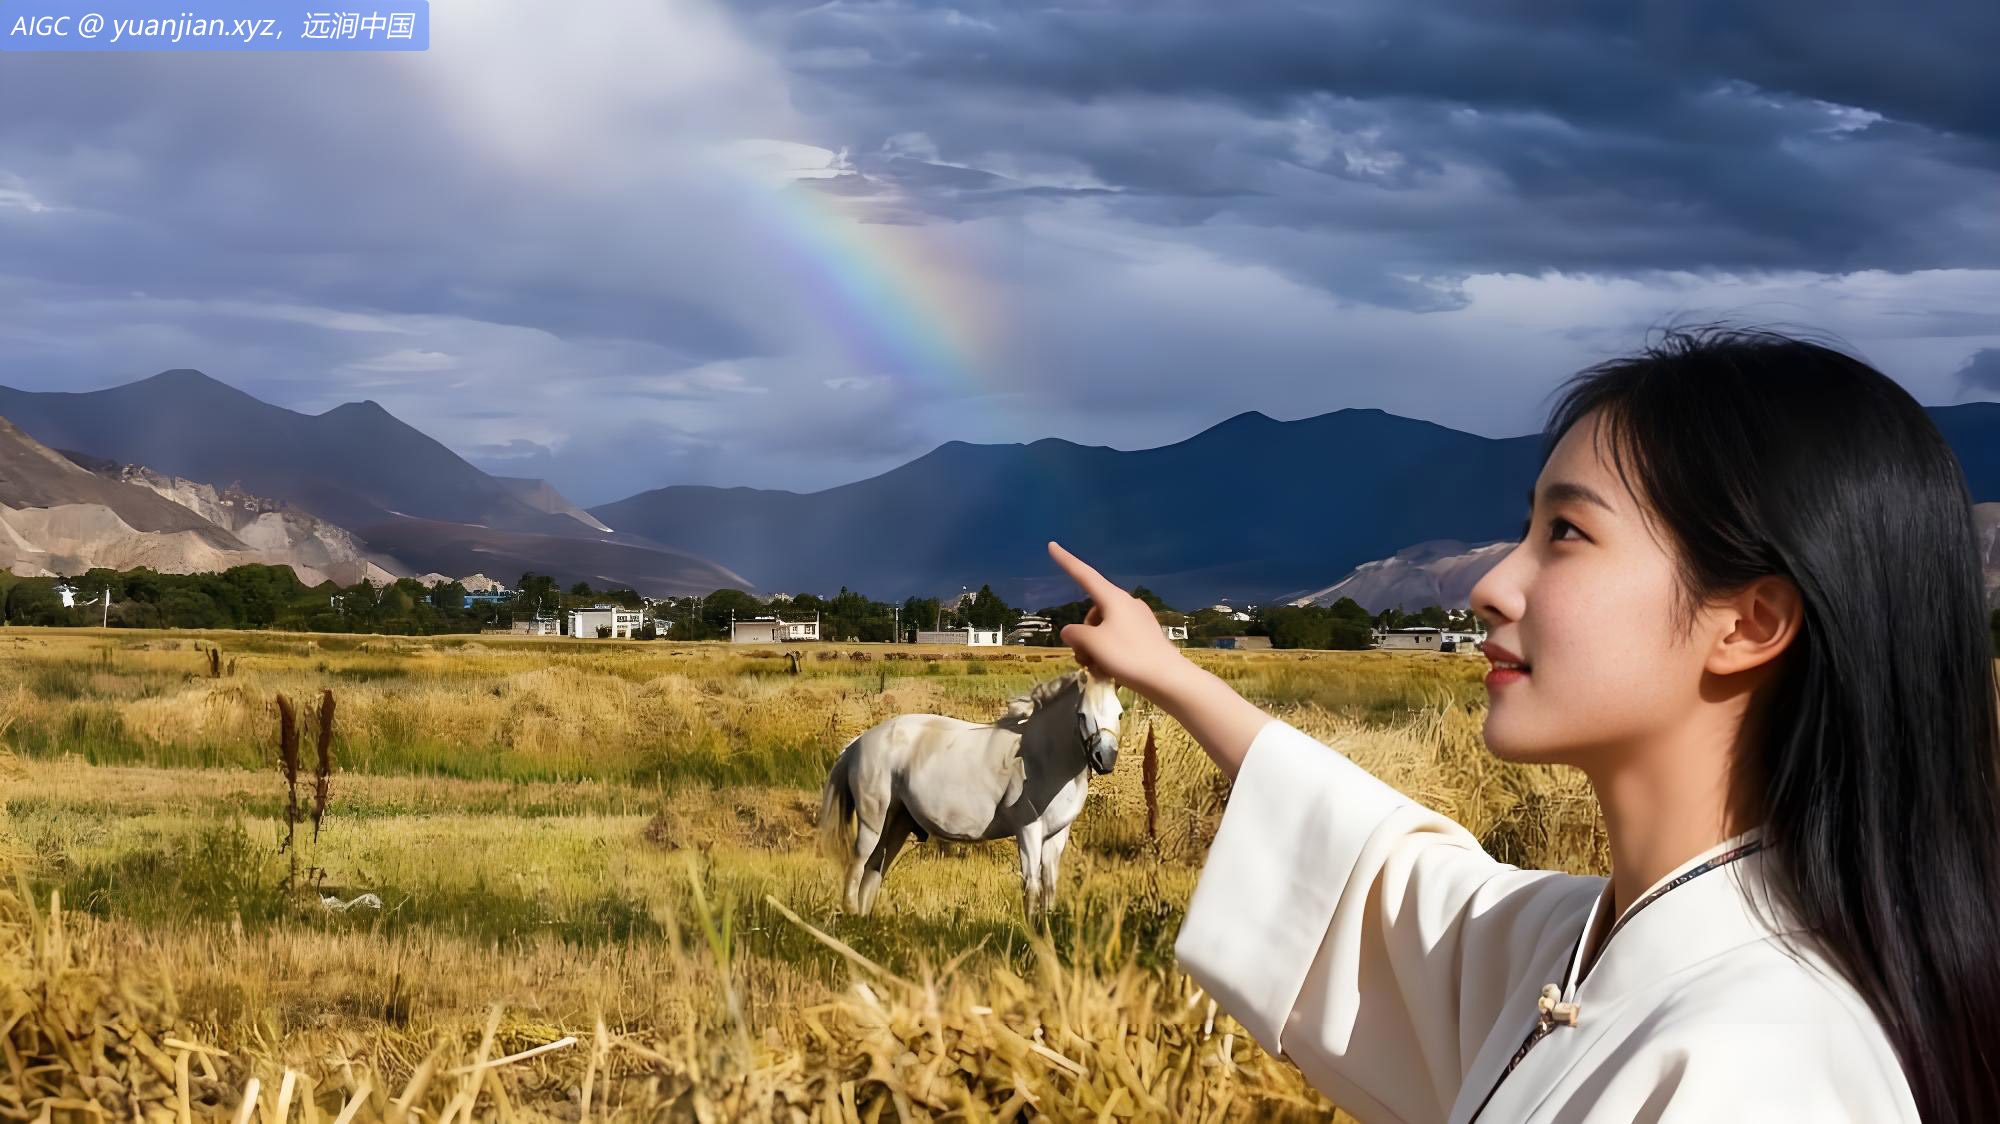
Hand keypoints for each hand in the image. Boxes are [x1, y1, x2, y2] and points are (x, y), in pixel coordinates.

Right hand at [1046, 540, 1189, 696]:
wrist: (1168, 679)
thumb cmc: (1128, 656)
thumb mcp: (1093, 644)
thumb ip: (1075, 634)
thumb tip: (1071, 632)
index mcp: (1113, 598)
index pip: (1084, 574)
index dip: (1066, 561)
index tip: (1052, 545)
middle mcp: (1126, 604)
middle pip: (1092, 614)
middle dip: (1083, 636)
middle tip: (1084, 658)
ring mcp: (1137, 620)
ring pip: (1103, 630)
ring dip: (1094, 650)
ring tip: (1099, 670)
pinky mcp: (1145, 637)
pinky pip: (1117, 641)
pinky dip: (1109, 655)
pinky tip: (1111, 673)